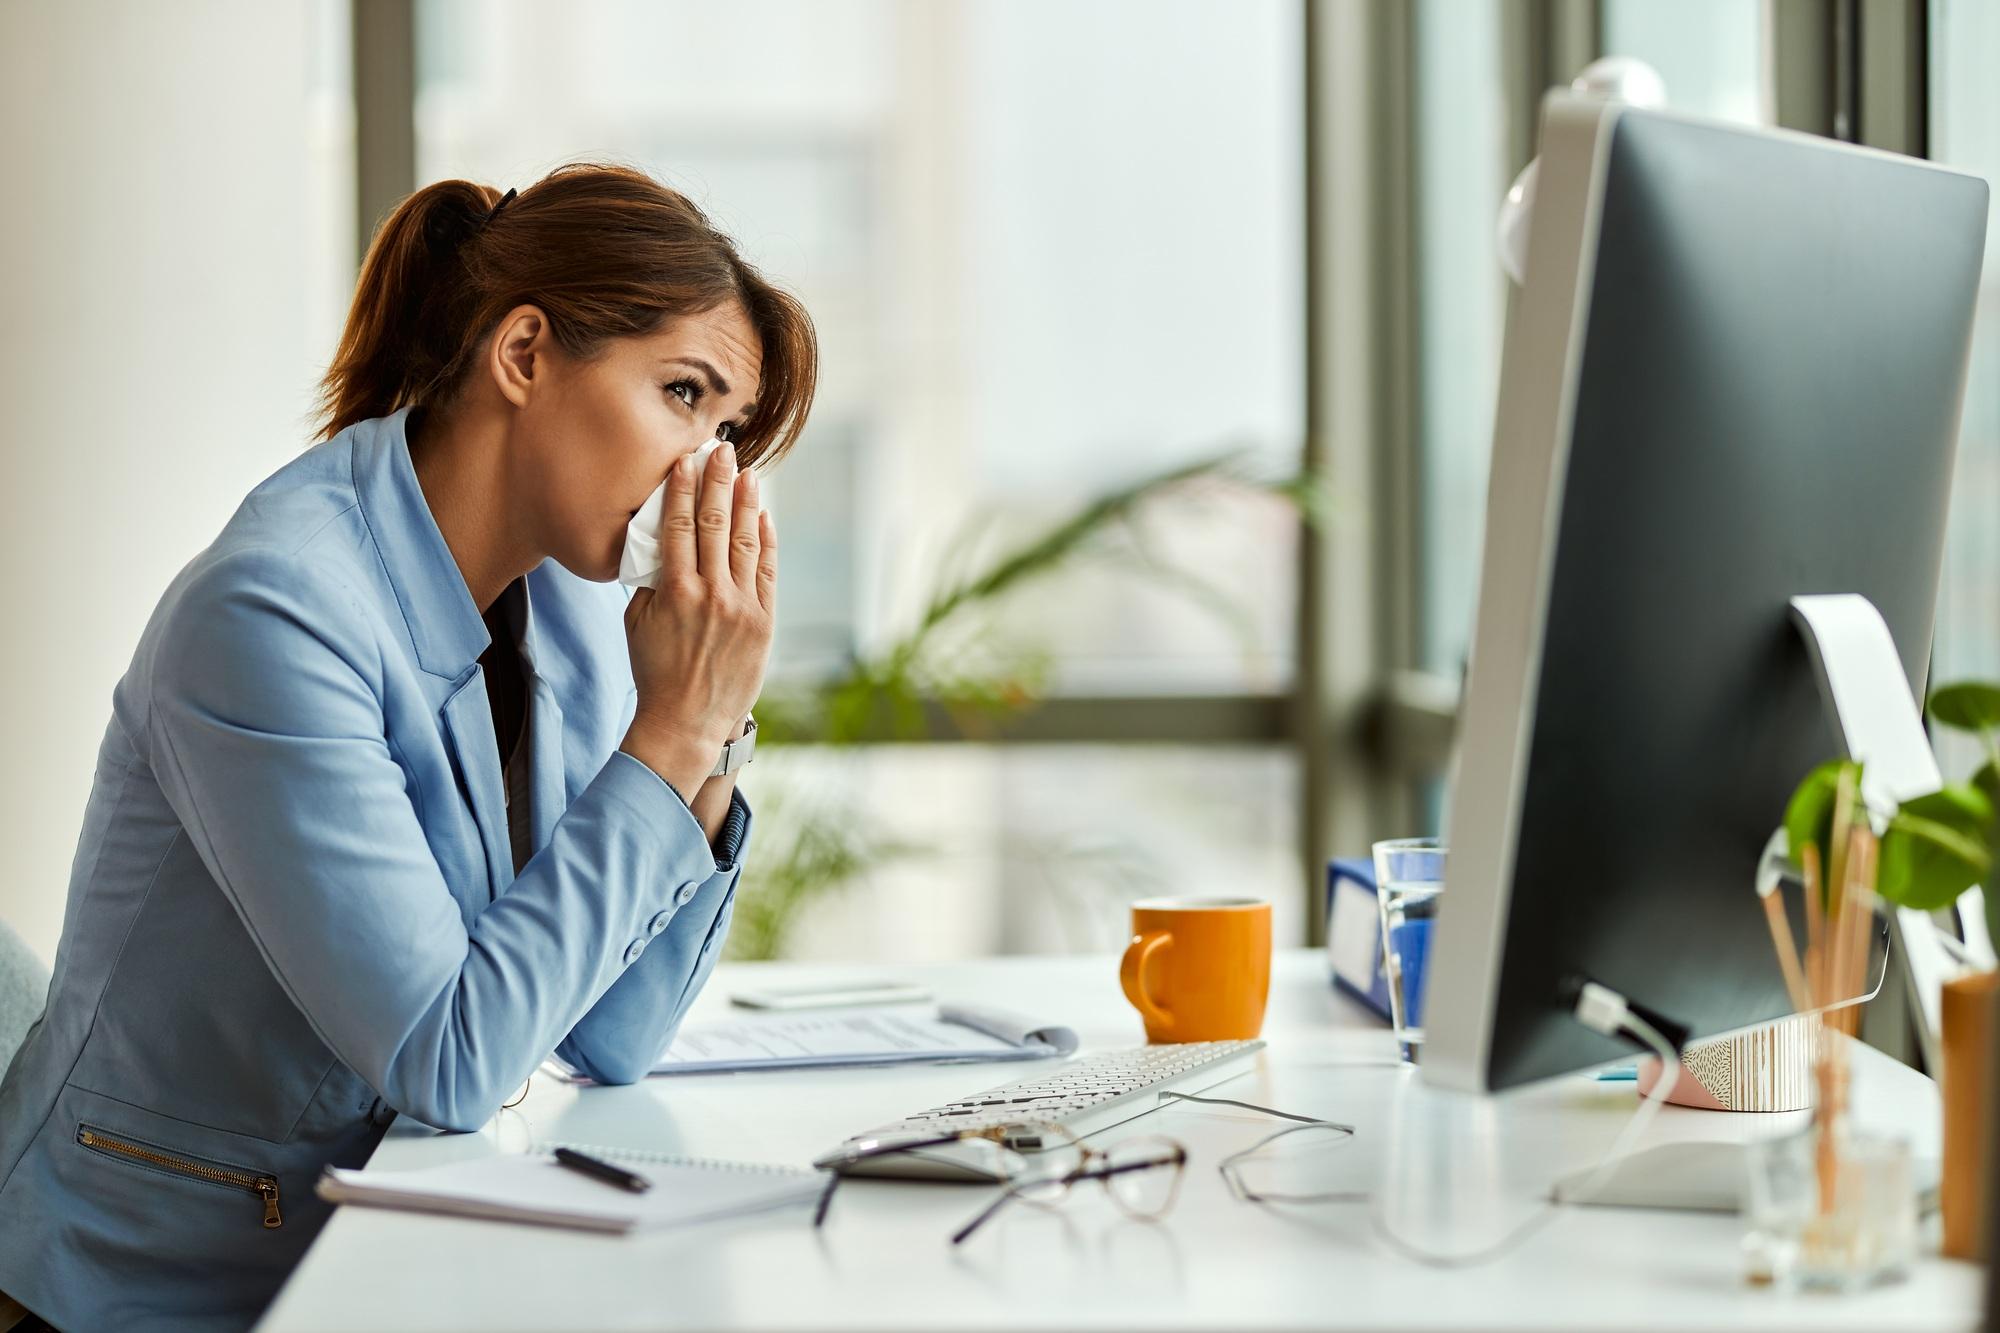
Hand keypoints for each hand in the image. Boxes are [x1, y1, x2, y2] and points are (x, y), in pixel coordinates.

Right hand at [619, 444, 776, 802]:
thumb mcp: (637, 623)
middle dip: (718, 482)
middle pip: (716, 523)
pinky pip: (767, 571)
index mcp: (675, 591)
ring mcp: (742, 607)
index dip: (683, 488)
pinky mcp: (764, 621)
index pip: (679, 525)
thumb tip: (660, 543)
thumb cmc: (655, 671)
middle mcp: (711, 594)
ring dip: (747, 503)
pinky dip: (766, 541)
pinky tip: (764, 517)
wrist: (687, 721)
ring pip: (747, 542)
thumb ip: (650, 580)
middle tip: (722, 450)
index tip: (685, 460)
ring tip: (747, 474)